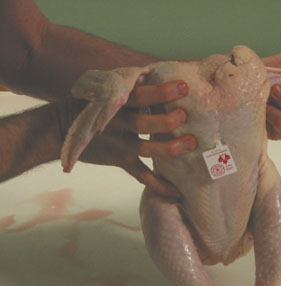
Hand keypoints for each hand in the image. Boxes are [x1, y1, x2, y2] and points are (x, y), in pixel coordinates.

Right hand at [74, 80, 195, 196]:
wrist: (61, 127)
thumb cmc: (93, 103)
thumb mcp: (105, 88)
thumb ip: (130, 84)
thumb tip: (158, 71)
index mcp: (117, 102)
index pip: (141, 95)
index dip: (162, 91)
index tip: (184, 87)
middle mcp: (117, 123)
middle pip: (143, 123)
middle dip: (166, 121)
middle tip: (184, 116)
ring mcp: (118, 143)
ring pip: (145, 149)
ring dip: (169, 148)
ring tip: (191, 143)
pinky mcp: (119, 160)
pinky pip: (140, 175)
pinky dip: (158, 185)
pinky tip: (177, 191)